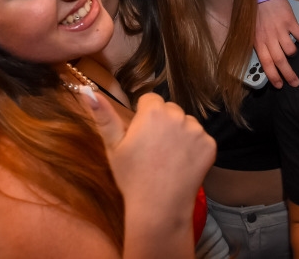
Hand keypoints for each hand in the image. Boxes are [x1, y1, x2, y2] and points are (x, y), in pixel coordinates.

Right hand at [84, 92, 214, 214]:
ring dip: (180, 133)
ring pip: (186, 122)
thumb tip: (89, 91)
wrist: (158, 207)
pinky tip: (182, 164)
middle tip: (154, 148)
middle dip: (163, 122)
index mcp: (153, 111)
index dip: (144, 116)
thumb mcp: (113, 146)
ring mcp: (196, 130)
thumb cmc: (132, 177)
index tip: (140, 135)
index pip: (150, 100)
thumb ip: (103, 115)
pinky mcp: (209, 145)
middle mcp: (177, 115)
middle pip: (170, 109)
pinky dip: (194, 148)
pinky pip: (201, 138)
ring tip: (168, 157)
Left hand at [255, 0, 298, 87]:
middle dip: (288, 74)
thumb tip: (264, 60)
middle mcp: (269, 37)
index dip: (273, 76)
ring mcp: (280, 29)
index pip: (266, 63)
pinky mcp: (290, 21)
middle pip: (280, 61)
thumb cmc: (255, 12)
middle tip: (295, 83)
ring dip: (293, 53)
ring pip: (291, 50)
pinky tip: (298, 35)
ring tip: (292, 51)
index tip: (279, 85)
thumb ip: (257, 44)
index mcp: (258, 41)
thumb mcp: (251, 30)